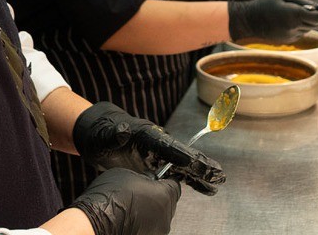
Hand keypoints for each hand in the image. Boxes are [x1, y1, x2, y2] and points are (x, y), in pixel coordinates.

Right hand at [70, 167, 179, 234]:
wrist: (96, 222)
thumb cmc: (110, 199)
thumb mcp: (128, 174)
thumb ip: (142, 179)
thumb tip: (144, 182)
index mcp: (165, 196)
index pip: (174, 184)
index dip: (164, 180)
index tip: (157, 180)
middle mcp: (166, 217)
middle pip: (168, 203)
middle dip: (157, 197)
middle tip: (140, 193)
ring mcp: (157, 232)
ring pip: (159, 218)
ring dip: (150, 212)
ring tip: (132, 208)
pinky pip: (150, 228)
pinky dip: (143, 224)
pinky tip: (129, 219)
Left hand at [73, 101, 224, 194]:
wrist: (99, 132)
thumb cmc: (101, 132)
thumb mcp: (104, 134)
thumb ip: (115, 133)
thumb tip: (123, 129)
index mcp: (146, 136)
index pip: (165, 146)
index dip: (179, 154)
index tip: (192, 163)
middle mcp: (156, 144)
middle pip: (181, 155)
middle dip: (199, 165)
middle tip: (218, 174)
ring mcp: (158, 154)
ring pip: (184, 166)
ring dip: (201, 174)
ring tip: (218, 183)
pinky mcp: (157, 164)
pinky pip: (178, 174)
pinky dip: (193, 181)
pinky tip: (206, 188)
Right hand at [228, 0, 317, 43]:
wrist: (248, 21)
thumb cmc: (266, 5)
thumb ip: (304, 3)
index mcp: (295, 16)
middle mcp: (295, 29)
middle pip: (317, 24)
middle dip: (314, 15)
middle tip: (304, 7)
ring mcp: (292, 37)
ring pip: (308, 28)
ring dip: (304, 20)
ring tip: (287, 13)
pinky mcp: (288, 41)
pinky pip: (300, 32)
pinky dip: (297, 26)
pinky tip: (283, 21)